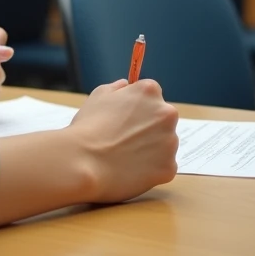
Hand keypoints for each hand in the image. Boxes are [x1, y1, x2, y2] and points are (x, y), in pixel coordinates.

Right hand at [67, 79, 178, 203]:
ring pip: (164, 144)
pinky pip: (163, 166)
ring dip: (151, 148)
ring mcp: (170, 142)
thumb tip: (126, 85)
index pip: (151, 96)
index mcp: (150, 92)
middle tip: (124, 139)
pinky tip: (131, 170)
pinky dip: (151, 169)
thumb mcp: (98, 96)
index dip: (137, 108)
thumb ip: (117, 88)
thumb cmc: (88, 127)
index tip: (125, 118)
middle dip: (148, 127)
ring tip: (125, 156)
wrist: (84, 162)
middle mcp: (166, 113)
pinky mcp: (169, 167)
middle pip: (162, 120)